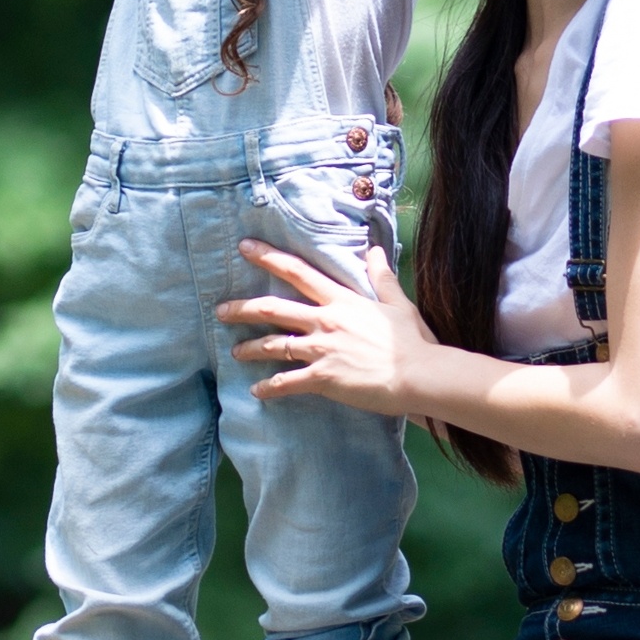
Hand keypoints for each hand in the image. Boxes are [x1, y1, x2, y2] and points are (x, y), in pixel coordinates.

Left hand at [219, 238, 440, 416]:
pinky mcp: (323, 378)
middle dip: (242, 309)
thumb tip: (376, 250)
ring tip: (235, 352)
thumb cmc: (412, 341)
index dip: (268, 258)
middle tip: (220, 310)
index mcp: (341, 300)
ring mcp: (322, 349)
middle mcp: (325, 321)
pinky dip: (269, 388)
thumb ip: (382, 277)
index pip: (298, 272)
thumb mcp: (398, 303)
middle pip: (273, 309)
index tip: (244, 247)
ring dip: (250, 348)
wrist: (419, 374)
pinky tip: (256, 392)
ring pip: (274, 344)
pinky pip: (287, 382)